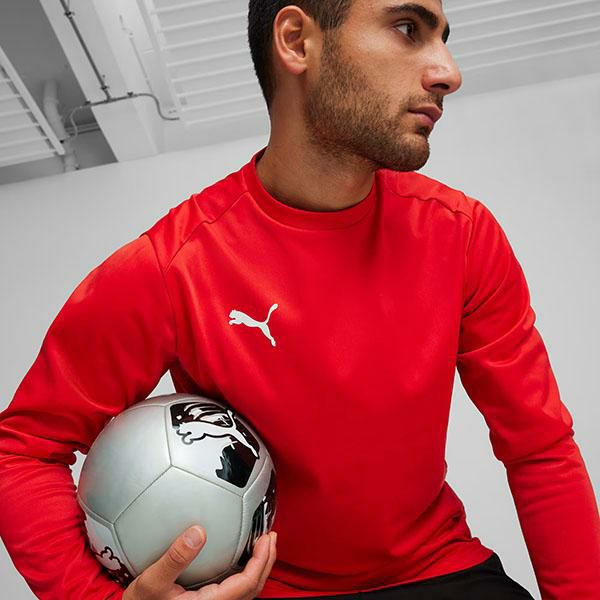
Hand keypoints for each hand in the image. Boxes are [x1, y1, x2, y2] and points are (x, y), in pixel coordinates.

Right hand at [122, 526, 276, 599]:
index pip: (247, 584)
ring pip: (246, 590)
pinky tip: (240, 556)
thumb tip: (198, 531)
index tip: (266, 538)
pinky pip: (235, 589)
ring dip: (258, 566)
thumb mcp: (151, 582)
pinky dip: (245, 571)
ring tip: (261, 544)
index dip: (261, 560)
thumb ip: (175, 558)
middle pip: (253, 587)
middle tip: (270, 536)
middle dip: (266, 561)